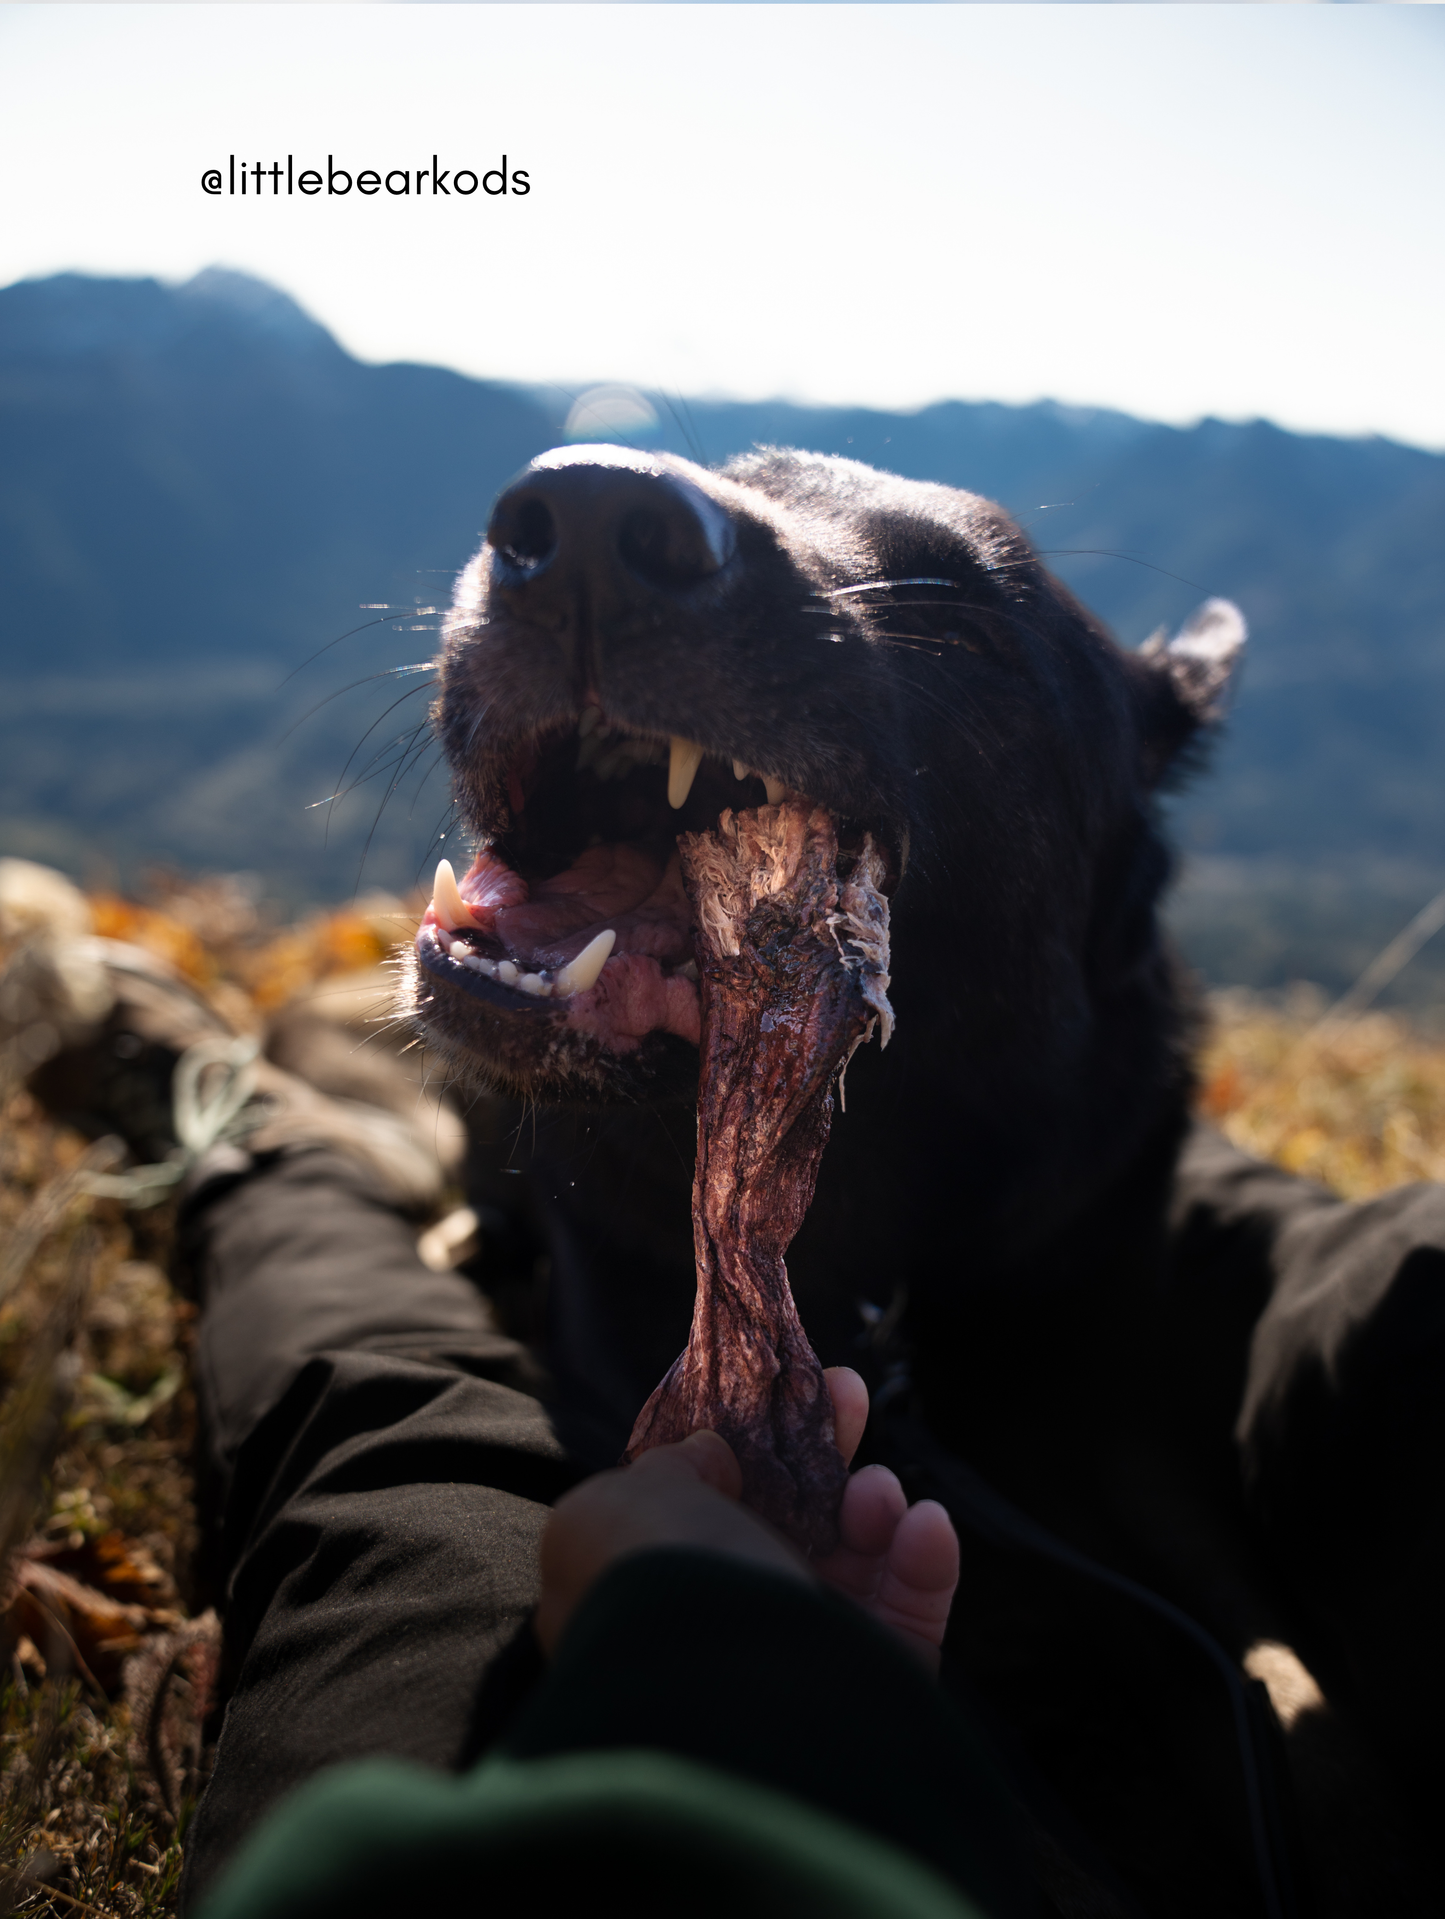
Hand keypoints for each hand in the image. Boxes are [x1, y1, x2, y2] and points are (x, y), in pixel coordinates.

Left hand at [535, 1368, 958, 1671]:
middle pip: (787, 1521)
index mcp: (653, 1596)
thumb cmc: (667, 1596)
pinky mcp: (876, 1687)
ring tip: (875, 1491)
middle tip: (845, 1393)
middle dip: (820, 1451)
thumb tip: (709, 1453)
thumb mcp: (616, 1508)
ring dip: (873, 1504)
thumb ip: (661, 1467)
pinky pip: (911, 1611)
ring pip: (855, 1561)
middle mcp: (726, 1628)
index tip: (766, 1392)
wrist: (745, 1708)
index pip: (698, 1510)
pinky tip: (925, 1526)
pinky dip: (926, 1560)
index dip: (733, 1447)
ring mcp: (803, 1660)